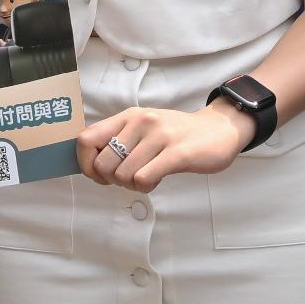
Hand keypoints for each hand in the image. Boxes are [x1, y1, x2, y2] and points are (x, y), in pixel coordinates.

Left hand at [80, 104, 253, 191]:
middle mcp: (141, 122)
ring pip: (123, 175)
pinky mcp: (177, 153)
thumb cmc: (176, 134)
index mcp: (128, 117)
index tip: (101, 174)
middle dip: (112, 180)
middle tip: (130, 178)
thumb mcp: (143, 128)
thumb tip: (90, 164)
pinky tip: (158, 178)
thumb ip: (118, 140)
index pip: (85, 139)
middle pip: (103, 163)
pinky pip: (144, 179)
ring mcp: (160, 136)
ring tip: (149, 176)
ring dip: (133, 185)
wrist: (219, 129)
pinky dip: (146, 186)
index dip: (86, 164)